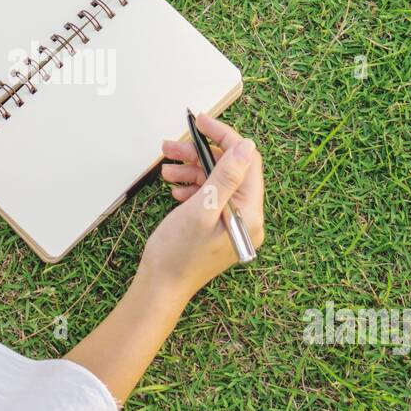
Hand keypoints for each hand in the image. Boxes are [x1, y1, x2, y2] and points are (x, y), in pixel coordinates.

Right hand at [138, 114, 263, 299]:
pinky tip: (174, 188)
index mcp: (250, 215)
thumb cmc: (178, 255)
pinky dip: (192, 187)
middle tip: (173, 147)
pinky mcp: (218, 226)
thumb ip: (226, 177)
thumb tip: (246, 146)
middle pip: (229, 170)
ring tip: (167, 168)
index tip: (201, 123)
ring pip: (216, 181)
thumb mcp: (202, 209)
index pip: (246, 162)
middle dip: (200, 155)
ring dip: (192, 169)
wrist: (160, 287)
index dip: (224, 137)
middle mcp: (247, 219)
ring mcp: (233, 223)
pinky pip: (210, 196)